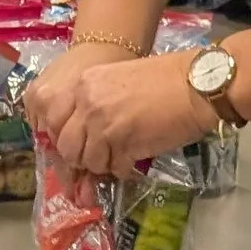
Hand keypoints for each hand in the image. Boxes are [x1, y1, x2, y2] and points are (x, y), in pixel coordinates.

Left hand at [21, 45, 199, 174]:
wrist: (197, 85)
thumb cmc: (165, 80)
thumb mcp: (117, 82)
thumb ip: (95, 103)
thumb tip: (83, 134)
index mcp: (83, 84)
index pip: (52, 120)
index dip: (65, 136)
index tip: (79, 142)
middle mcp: (87, 104)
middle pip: (66, 146)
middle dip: (81, 156)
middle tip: (100, 154)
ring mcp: (103, 126)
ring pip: (88, 161)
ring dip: (102, 164)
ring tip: (120, 154)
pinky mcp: (124, 145)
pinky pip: (114, 168)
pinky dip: (123, 169)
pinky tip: (135, 158)